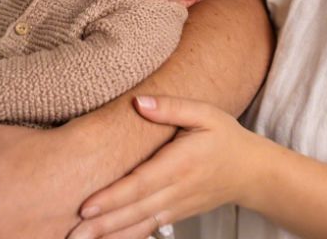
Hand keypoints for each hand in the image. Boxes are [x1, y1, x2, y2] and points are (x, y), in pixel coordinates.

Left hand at [69, 96, 272, 238]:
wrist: (253, 173)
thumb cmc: (226, 138)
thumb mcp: (205, 113)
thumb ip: (171, 107)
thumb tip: (139, 102)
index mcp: (179, 164)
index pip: (141, 184)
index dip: (113, 197)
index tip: (87, 206)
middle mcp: (176, 190)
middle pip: (134, 210)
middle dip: (103, 224)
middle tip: (72, 232)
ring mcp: (176, 206)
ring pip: (139, 224)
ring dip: (110, 235)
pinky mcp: (176, 214)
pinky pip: (148, 228)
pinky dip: (127, 237)